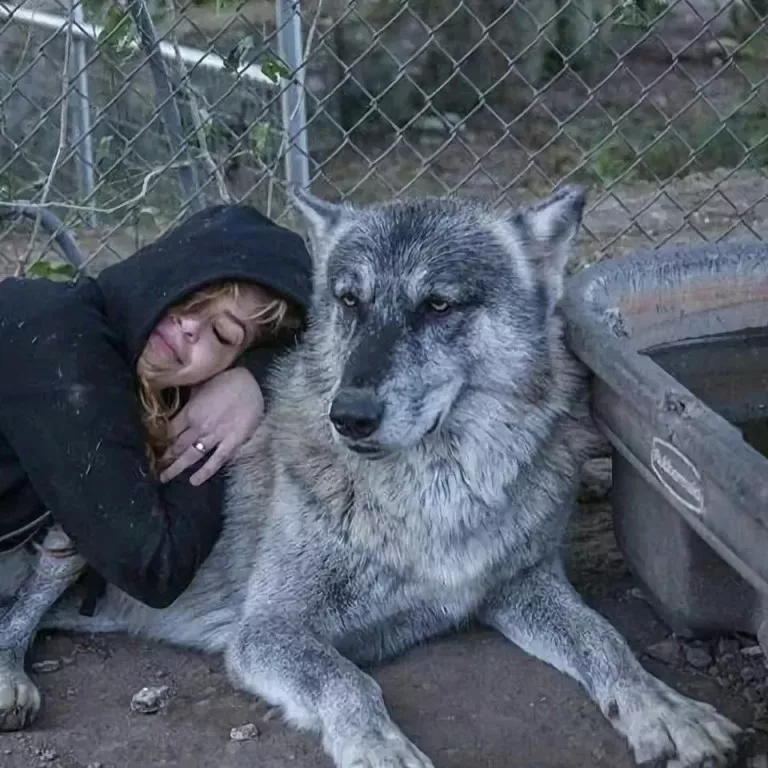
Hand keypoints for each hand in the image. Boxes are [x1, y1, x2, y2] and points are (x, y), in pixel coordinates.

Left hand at [159, 367, 263, 485]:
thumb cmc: (225, 379)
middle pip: (177, 446)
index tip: (152, 449)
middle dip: (165, 458)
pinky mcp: (232, 442)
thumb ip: (188, 398)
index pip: (169, 431)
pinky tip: (194, 481)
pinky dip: (205, 471)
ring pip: (192, 456)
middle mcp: (198, 427)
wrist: (249, 382)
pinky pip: (216, 460)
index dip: (159, 441)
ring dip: (177, 468)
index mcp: (189, 412)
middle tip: (156, 468)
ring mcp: (215, 436)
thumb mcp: (200, 385)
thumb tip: (173, 400)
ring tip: (165, 478)